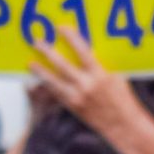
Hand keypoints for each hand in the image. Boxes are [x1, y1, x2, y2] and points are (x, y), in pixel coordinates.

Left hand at [29, 26, 145, 141]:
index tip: (61, 29)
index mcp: (100, 74)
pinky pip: (57, 94)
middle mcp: (87, 86)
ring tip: (30, 63)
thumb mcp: (115, 77)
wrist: (122, 124)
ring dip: (41, 71)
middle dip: (49, 52)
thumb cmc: (122, 98)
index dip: (71, 38)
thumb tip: (85, 53)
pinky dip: (47, 86)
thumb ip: (99, 66)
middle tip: (37, 42)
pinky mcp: (73, 107)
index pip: (83, 51)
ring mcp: (78, 97)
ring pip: (54, 82)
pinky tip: (38, 81)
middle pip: (63, 65)